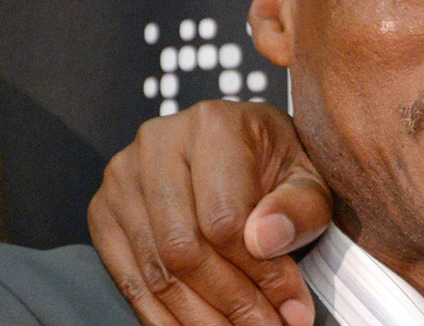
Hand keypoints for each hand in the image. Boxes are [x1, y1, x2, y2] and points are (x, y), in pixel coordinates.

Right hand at [88, 100, 332, 325]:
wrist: (244, 148)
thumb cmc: (279, 164)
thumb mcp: (310, 178)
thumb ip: (299, 207)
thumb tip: (265, 242)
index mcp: (213, 125)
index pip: (225, 219)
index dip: (260, 274)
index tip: (292, 308)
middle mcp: (157, 144)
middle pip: (184, 249)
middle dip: (232, 303)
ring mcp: (123, 179)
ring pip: (156, 271)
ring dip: (201, 319)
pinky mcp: (105, 212)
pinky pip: (130, 280)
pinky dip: (166, 318)